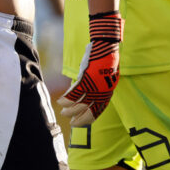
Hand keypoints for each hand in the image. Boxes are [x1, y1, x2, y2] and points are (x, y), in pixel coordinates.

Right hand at [57, 11, 122, 125]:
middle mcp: (102, 91)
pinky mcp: (86, 80)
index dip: (89, 118)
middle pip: (89, 111)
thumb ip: (97, 86)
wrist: (106, 46)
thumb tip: (87, 95)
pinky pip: (73, 94)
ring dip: (69, 110)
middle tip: (71, 122)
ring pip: (79, 105)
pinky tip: (60, 102)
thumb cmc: (104, 59)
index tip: (81, 123)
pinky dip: (66, 100)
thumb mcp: (104, 76)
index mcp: (108, 91)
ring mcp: (94, 86)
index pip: (99, 110)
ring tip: (64, 111)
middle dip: (79, 118)